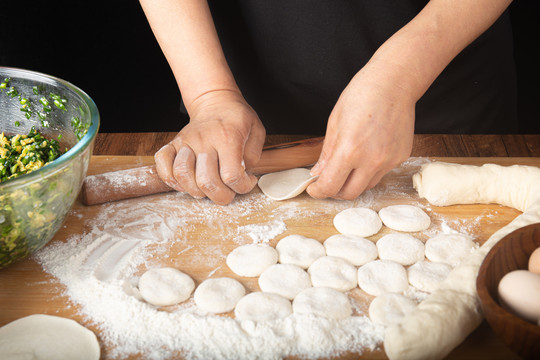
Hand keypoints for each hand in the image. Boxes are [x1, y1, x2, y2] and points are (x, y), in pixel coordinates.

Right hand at [154, 90, 265, 204]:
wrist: (215, 102)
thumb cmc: (237, 119)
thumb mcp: (257, 131)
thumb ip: (253, 156)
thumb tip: (241, 175)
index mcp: (228, 137)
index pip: (231, 175)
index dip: (242, 186)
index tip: (247, 180)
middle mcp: (204, 140)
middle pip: (206, 181)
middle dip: (221, 195)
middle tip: (228, 190)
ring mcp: (186, 142)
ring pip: (182, 176)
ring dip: (197, 191)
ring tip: (209, 187)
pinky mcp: (173, 144)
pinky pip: (163, 165)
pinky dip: (172, 180)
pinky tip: (187, 182)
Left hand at [307, 61, 415, 199]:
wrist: (393, 83)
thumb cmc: (361, 96)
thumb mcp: (334, 123)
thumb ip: (326, 154)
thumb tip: (318, 173)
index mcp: (349, 151)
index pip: (330, 186)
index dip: (318, 191)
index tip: (314, 188)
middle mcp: (371, 160)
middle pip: (350, 193)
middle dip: (335, 191)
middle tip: (329, 181)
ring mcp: (389, 160)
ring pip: (367, 185)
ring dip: (354, 181)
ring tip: (349, 165)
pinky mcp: (401, 157)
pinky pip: (382, 172)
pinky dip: (371, 169)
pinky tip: (369, 151)